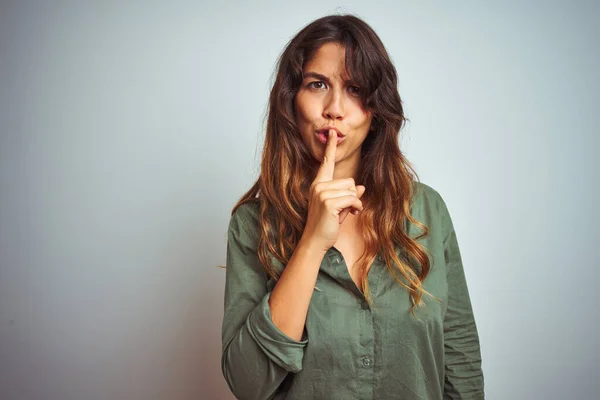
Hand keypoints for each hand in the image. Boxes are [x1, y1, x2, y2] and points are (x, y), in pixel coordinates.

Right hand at [301, 129, 365, 251]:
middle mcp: (318, 186)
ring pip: (352, 190)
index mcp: (318, 184)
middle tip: (342, 210)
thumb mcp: (339, 207)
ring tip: (343, 214)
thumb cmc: (326, 225)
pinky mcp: (328, 202)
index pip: (327, 163)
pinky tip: (348, 215)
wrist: (315, 241)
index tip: (333, 133)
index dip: (331, 147)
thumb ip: (349, 195)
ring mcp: (322, 193)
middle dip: (352, 196)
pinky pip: (353, 199)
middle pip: (350, 181)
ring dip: (354, 204)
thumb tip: (361, 187)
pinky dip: (356, 208)